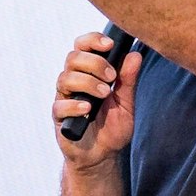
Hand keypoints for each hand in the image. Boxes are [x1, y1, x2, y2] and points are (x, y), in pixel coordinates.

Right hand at [54, 32, 142, 166]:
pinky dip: (75, 105)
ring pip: (65, 78)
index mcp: (87, 73)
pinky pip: (59, 106)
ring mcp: (64, 99)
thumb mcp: (126, 103)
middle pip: (72, 58)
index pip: (82, 47)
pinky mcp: (59, 118)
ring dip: (87, 82)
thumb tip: (135, 54)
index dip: (92, 40)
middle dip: (94, 63)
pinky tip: (88, 109)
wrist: (102, 156)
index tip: (109, 44)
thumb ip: (128, 80)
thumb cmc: (112, 127)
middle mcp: (73, 82)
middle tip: (112, 77)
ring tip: (105, 94)